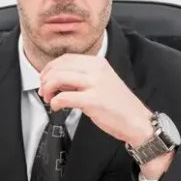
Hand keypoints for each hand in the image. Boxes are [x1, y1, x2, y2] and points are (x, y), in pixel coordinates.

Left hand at [38, 54, 153, 146]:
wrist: (137, 121)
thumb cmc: (119, 106)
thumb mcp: (102, 82)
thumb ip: (82, 78)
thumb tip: (58, 80)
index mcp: (98, 63)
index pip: (66, 58)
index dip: (50, 68)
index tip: (45, 78)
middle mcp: (96, 70)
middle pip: (59, 66)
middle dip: (45, 79)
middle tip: (43, 91)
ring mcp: (95, 84)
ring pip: (58, 78)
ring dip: (48, 89)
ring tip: (48, 99)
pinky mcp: (93, 101)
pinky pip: (64, 97)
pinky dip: (55, 102)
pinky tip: (56, 107)